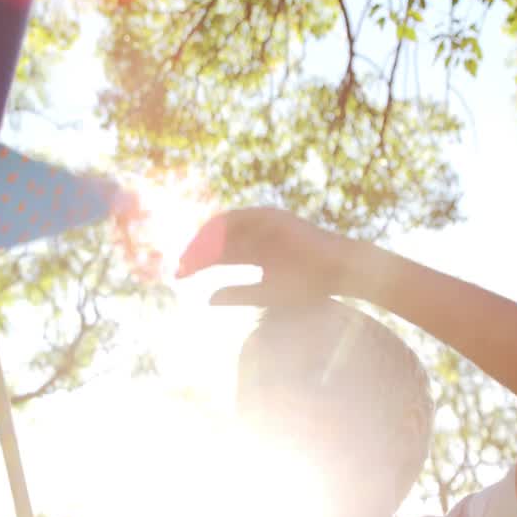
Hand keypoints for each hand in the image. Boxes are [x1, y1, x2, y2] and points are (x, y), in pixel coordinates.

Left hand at [176, 207, 356, 305]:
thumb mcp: (266, 293)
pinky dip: (223, 228)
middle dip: (195, 253)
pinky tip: (209, 244)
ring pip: (224, 227)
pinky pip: (240, 218)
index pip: (217, 255)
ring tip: (190, 258)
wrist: (338, 270)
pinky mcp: (272, 216)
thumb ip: (238, 294)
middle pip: (216, 240)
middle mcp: (255, 235)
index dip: (196, 264)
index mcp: (255, 252)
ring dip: (205, 240)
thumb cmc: (308, 285)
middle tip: (178, 268)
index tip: (178, 275)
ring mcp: (263, 224)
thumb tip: (207, 300)